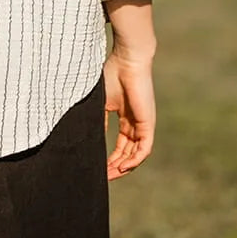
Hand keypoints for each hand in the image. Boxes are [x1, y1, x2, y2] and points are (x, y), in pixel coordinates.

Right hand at [103, 46, 155, 179]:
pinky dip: (134, 160)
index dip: (111, 159)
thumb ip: (97, 120)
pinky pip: (144, 149)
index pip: (120, 145)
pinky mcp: (148, 123)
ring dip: (124, 167)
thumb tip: (88, 139)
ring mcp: (143, 124)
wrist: (127, 60)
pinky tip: (123, 168)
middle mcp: (136, 123)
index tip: (99, 169)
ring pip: (136, 154)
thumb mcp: (100, 102)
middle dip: (116, 167)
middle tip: (103, 178)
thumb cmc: (112, 74)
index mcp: (125, 117)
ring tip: (110, 176)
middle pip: (128, 153)